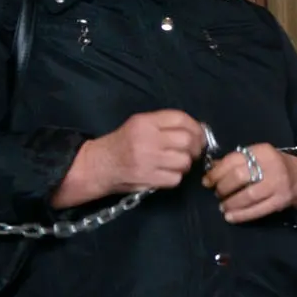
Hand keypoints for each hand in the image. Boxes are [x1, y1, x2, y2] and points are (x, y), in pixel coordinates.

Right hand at [54, 110, 205, 206]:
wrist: (97, 165)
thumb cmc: (122, 144)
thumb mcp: (138, 125)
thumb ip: (165, 125)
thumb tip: (199, 129)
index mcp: (145, 122)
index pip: (180, 119)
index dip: (196, 127)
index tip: (199, 136)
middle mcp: (147, 138)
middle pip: (187, 140)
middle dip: (194, 148)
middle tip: (190, 152)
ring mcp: (147, 159)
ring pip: (184, 161)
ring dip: (184, 164)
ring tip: (175, 164)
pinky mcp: (147, 177)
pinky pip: (175, 178)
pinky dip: (174, 178)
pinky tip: (165, 174)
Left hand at [202, 143, 296, 223]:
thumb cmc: (273, 166)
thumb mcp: (257, 157)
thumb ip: (236, 161)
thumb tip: (211, 170)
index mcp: (263, 151)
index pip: (234, 160)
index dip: (216, 172)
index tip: (207, 182)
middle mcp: (272, 165)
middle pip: (239, 177)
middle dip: (223, 188)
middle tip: (217, 194)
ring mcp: (278, 184)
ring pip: (248, 195)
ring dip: (231, 203)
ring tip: (223, 206)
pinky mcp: (281, 200)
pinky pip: (258, 210)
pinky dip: (241, 215)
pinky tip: (231, 217)